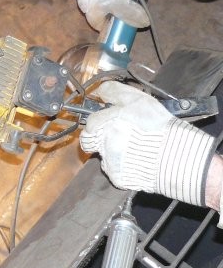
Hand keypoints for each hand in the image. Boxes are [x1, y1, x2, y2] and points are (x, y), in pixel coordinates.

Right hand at [76, 0, 149, 30]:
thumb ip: (132, 16)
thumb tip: (142, 24)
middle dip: (107, 12)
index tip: (118, 22)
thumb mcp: (124, 5)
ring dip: (105, 0)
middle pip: (96, 12)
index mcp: (89, 12)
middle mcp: (82, 2)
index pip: (97, 24)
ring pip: (96, 0)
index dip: (108, 25)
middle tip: (120, 8)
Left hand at [80, 82, 214, 205]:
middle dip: (101, 138)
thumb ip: (115, 93)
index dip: (98, 123)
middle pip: (89, 141)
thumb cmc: (160, 125)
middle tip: (121, 137)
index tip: (109, 124)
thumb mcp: (139, 100)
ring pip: (103, 155)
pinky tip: (137, 161)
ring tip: (135, 149)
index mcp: (107, 122)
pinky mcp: (116, 176)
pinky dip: (122, 167)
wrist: (177, 155)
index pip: (90, 122)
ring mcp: (109, 160)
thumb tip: (99, 91)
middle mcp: (104, 141)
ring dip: (113, 152)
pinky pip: (113, 170)